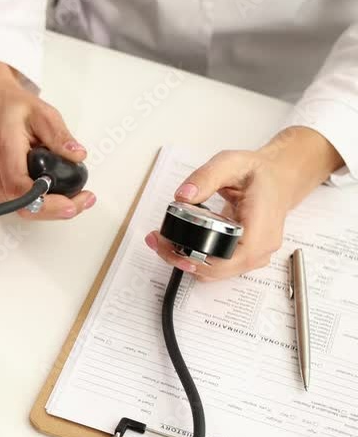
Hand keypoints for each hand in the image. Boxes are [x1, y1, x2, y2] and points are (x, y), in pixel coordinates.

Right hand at [0, 61, 95, 218]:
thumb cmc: (10, 106)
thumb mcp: (42, 112)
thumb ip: (59, 136)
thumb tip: (78, 156)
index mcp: (4, 150)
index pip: (21, 189)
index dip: (47, 203)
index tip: (72, 203)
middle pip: (23, 207)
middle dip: (57, 210)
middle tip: (85, 200)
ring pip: (21, 209)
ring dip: (50, 209)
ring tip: (76, 196)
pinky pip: (16, 203)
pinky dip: (39, 203)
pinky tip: (55, 193)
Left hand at [145, 126, 345, 280]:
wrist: (279, 178)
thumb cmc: (259, 173)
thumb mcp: (231, 163)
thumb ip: (205, 177)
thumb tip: (183, 196)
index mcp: (260, 230)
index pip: (227, 261)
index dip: (196, 260)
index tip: (171, 247)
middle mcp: (260, 249)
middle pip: (216, 270)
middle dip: (181, 259)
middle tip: (157, 240)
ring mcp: (253, 256)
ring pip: (214, 273)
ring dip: (185, 261)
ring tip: (162, 242)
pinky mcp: (244, 256)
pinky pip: (216, 267)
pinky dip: (196, 259)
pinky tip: (178, 244)